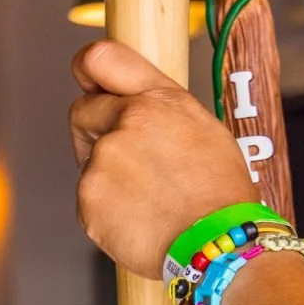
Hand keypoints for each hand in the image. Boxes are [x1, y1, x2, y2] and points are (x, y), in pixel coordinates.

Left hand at [71, 37, 254, 275]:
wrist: (219, 245)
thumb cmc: (220, 194)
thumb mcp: (203, 128)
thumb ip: (158, 105)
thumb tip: (127, 99)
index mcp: (155, 101)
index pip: (99, 59)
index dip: (88, 69)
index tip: (88, 81)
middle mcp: (124, 123)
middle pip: (83, 113)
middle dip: (96, 130)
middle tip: (129, 161)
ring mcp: (101, 163)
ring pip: (89, 163)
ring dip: (109, 177)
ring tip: (149, 200)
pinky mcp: (88, 201)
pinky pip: (89, 201)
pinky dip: (107, 212)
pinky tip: (140, 219)